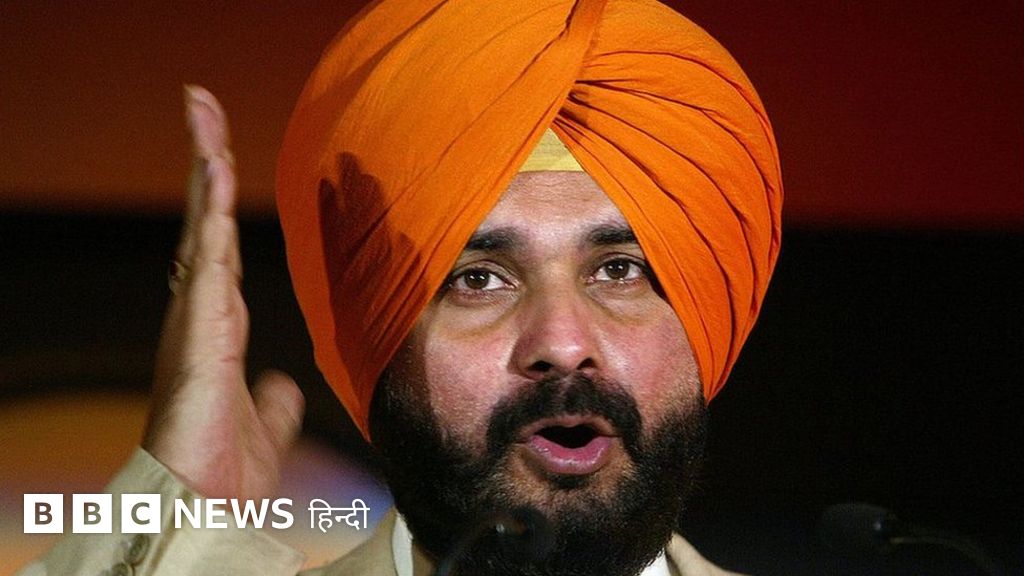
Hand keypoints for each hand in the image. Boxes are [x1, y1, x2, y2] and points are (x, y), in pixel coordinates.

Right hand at [142, 86, 304, 499]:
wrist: (205, 508)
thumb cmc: (226, 469)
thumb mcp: (265, 422)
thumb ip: (275, 399)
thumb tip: (283, 382)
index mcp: (217, 327)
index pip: (219, 247)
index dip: (217, 200)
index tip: (219, 153)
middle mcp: (201, 313)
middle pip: (201, 220)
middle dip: (203, 161)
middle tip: (199, 106)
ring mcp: (194, 319)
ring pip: (199, 225)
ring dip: (203, 167)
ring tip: (202, 112)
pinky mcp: (198, 330)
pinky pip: (205, 258)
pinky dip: (208, 211)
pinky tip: (213, 168)